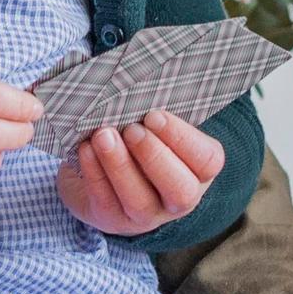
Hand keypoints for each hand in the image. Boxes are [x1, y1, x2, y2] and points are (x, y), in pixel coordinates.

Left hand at [57, 111, 224, 235]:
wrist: (101, 175)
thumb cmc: (134, 140)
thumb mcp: (150, 126)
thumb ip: (147, 108)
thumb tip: (116, 74)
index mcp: (198, 170)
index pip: (207, 160)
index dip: (182, 139)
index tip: (154, 115)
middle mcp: (178, 199)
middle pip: (180, 189)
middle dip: (155, 157)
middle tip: (132, 129)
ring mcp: (146, 215)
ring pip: (139, 200)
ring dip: (120, 165)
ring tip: (103, 136)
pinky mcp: (112, 219)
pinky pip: (105, 200)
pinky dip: (94, 173)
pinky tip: (86, 149)